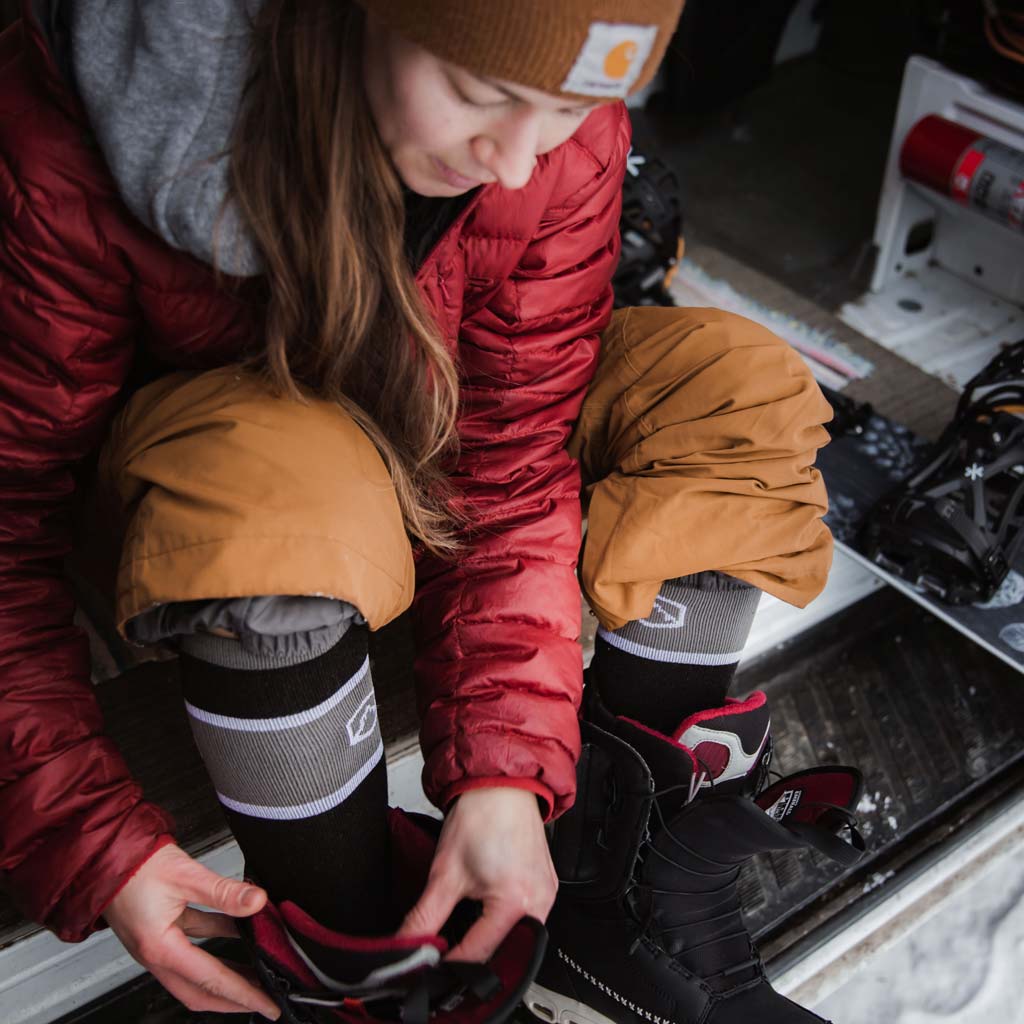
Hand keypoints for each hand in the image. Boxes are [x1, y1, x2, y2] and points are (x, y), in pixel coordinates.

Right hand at [104, 843, 280, 1019]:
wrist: (105, 856)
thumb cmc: (135, 867)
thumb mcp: (186, 875)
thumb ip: (224, 892)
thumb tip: (256, 902)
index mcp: (161, 948)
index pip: (212, 980)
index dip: (244, 993)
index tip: (267, 1003)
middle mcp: (157, 955)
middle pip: (201, 992)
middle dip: (235, 1000)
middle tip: (265, 1000)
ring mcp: (158, 946)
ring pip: (197, 973)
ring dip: (227, 976)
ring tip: (258, 973)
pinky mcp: (161, 932)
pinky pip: (194, 947)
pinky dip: (217, 945)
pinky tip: (240, 933)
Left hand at [396, 786, 556, 961]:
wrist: (501, 783)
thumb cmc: (480, 816)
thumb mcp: (444, 873)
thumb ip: (423, 919)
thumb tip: (406, 948)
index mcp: (515, 901)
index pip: (478, 956)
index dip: (450, 967)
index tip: (430, 971)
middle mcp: (539, 903)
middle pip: (502, 953)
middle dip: (474, 958)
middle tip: (446, 953)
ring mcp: (547, 895)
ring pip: (516, 940)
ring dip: (489, 940)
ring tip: (465, 929)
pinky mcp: (548, 887)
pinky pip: (528, 920)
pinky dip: (504, 924)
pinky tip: (486, 911)